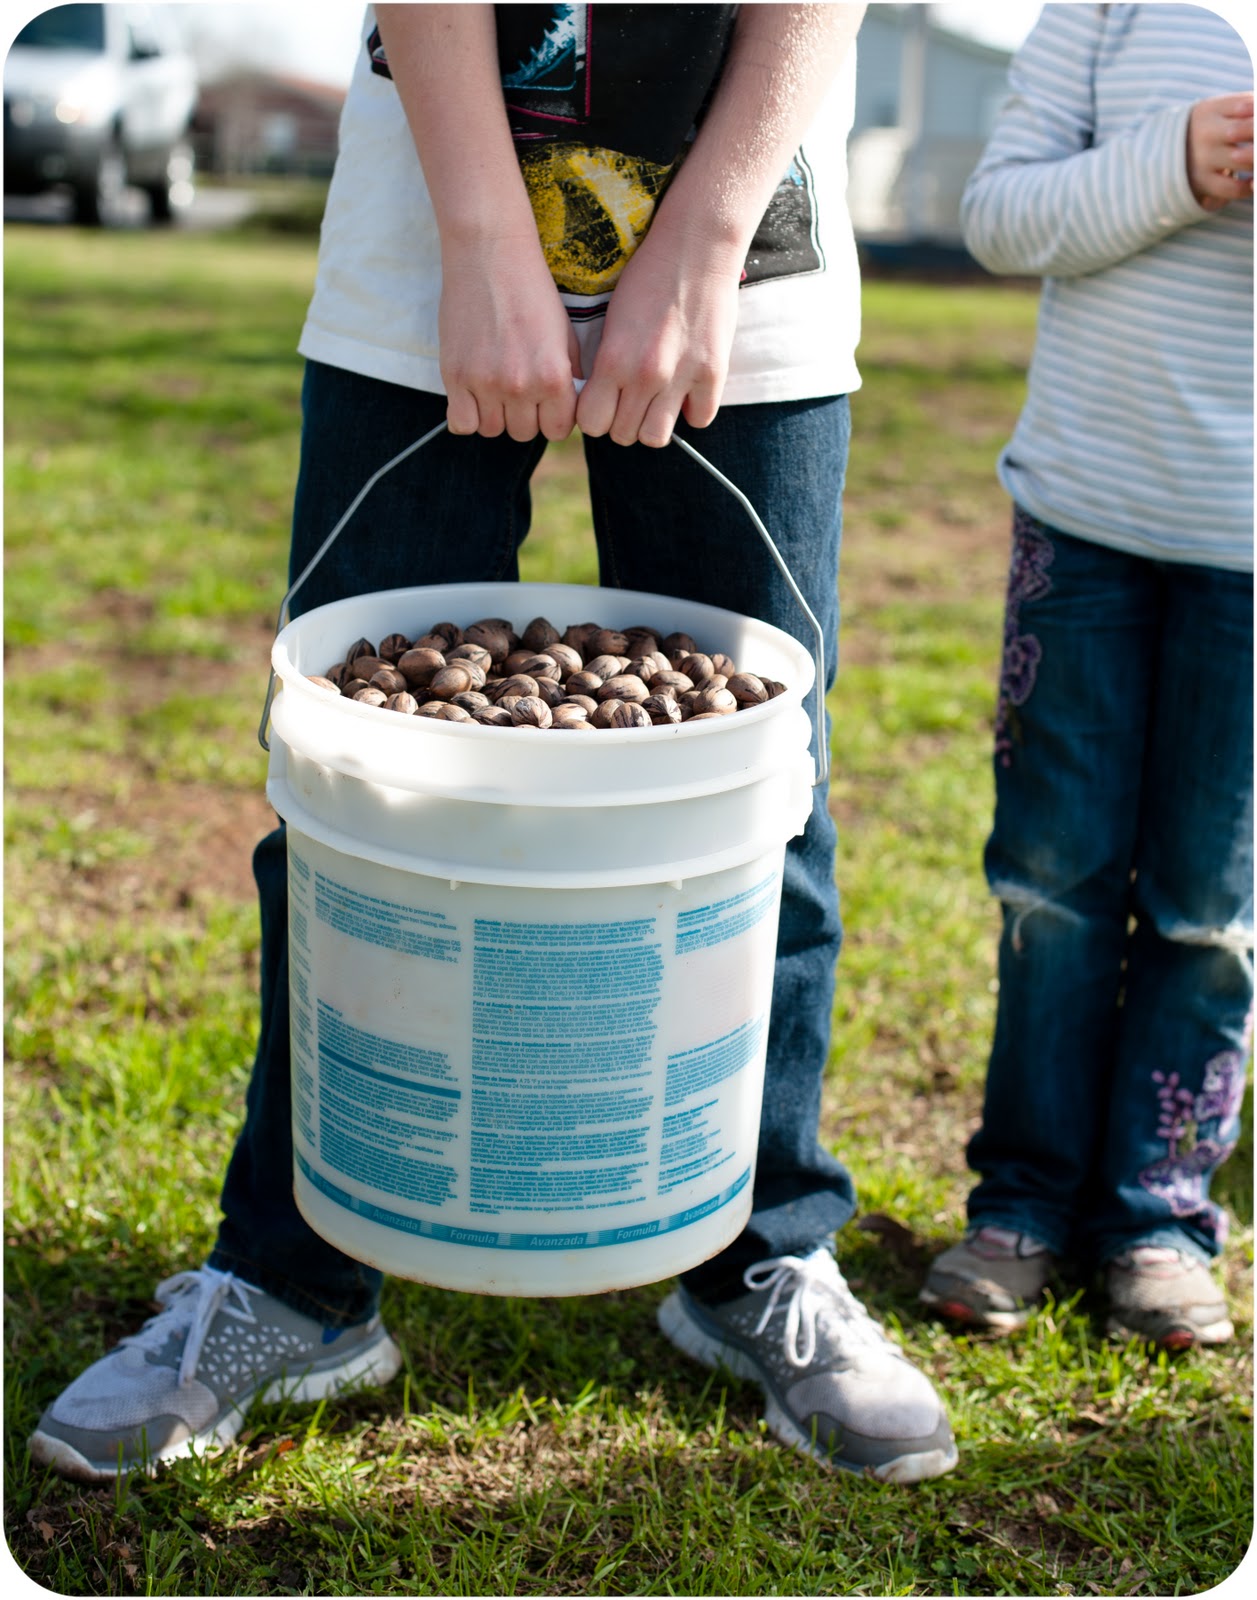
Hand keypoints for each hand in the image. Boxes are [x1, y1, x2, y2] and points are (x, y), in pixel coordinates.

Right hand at [438, 233, 580, 441]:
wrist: (490, 255)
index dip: (553, 419)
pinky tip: (473, 395)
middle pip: (524, 433)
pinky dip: (467, 415)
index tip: (546, 403)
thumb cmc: (532, 292)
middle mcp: (521, 385)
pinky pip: (461, 423)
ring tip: (495, 387)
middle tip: (518, 389)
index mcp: (554, 377)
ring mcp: (485, 383)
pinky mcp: (455, 375)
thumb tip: (569, 411)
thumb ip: (569, 378)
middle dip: (524, 416)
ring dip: (495, 415)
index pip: (558, 430)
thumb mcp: (565, 335)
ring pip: (492, 430)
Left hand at [575, 232, 742, 447]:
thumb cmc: (647, 278)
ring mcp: (681, 376)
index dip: (595, 417)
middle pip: (623, 435)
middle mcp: (645, 374)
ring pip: (656, 437)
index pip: (591, 423)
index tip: (603, 404)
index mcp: (613, 360)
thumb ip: (607, 365)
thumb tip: (601, 403)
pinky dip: (693, 410)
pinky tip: (688, 390)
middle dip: (623, 421)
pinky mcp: (713, 374)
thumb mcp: (612, 321)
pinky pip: (699, 420)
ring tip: (657, 402)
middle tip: (631, 400)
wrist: (696, 247)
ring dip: (654, 424)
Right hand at [1187, 92, 1253, 211]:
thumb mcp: (1222, 112)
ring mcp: (1202, 159)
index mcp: (1211, 111)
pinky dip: (1249, 187)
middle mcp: (1205, 134)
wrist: (1170, 157)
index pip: (1247, 106)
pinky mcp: (1202, 182)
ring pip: (1244, 159)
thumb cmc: (1210, 129)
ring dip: (1256, 161)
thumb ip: (1249, 108)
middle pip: (1246, 130)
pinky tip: (1253, 182)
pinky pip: (1233, 187)